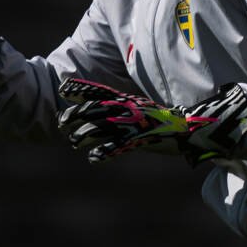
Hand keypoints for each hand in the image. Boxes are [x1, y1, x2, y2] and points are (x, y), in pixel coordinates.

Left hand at [59, 77, 202, 163]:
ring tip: (74, 142)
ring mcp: (132, 125)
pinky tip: (94, 158)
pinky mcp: (138, 140)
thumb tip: (96, 108)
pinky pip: (117, 147)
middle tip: (61, 122)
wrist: (184, 128)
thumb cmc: (158, 120)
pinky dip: (103, 153)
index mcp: (127, 100)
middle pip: (95, 110)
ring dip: (84, 136)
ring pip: (100, 129)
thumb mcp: (138, 107)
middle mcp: (127, 110)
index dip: (82, 89)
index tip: (64, 89)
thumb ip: (119, 106)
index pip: (101, 91)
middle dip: (76, 115)